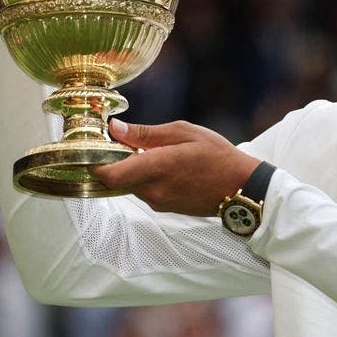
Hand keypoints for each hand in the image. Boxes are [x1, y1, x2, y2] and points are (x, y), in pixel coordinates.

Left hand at [92, 118, 260, 215]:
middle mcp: (153, 190)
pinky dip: (145, 178)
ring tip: (148, 151)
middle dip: (114, 162)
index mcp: (155, 168)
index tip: (94, 147)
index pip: (108, 174)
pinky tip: (162, 165)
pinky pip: (144, 191)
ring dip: (131, 170)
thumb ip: (146, 133)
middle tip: (120, 142)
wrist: (241, 186)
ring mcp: (158, 202)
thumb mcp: (183, 132)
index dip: (95, 162)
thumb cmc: (217, 155)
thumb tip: (115, 128)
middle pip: (116, 179)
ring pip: (130, 185)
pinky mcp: (165, 208)